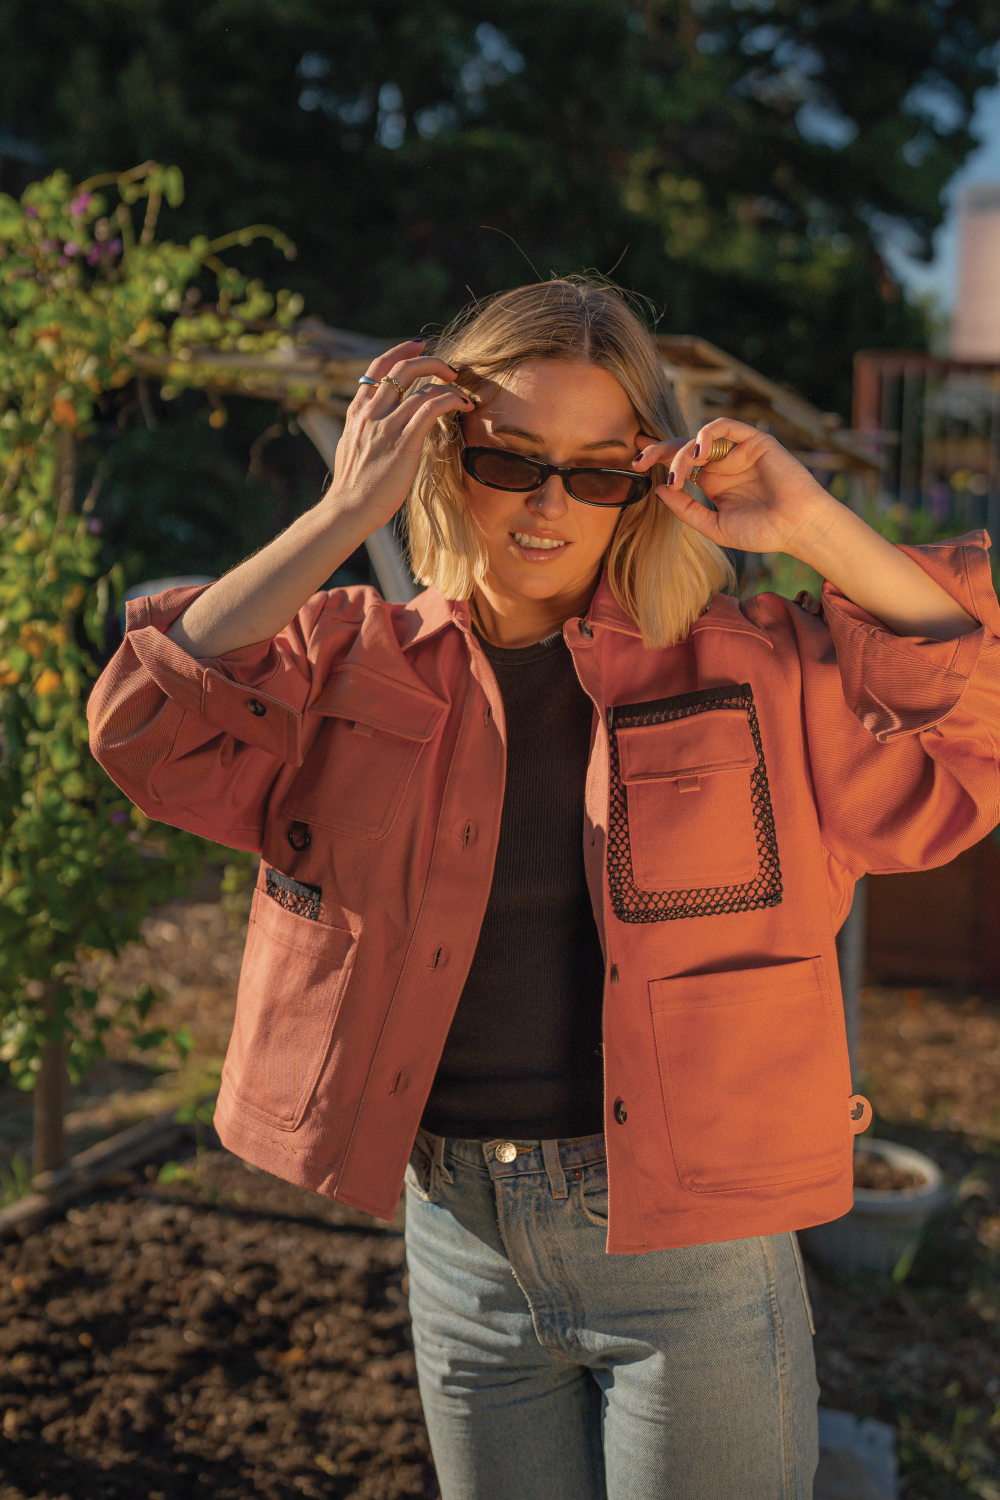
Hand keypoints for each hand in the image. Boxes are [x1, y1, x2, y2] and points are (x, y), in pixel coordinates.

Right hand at [324, 338, 476, 533]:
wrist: (348, 509)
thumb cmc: (353, 487)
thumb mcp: (352, 447)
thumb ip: (366, 429)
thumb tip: (379, 426)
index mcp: (358, 412)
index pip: (377, 368)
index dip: (400, 351)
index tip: (418, 346)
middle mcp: (371, 413)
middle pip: (401, 368)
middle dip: (430, 361)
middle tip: (450, 369)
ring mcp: (387, 427)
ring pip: (421, 386)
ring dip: (448, 384)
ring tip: (463, 394)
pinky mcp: (404, 443)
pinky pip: (430, 408)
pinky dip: (451, 400)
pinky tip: (463, 405)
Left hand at [634, 419, 977, 638]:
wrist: (797, 528)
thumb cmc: (762, 532)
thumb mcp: (714, 526)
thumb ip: (686, 509)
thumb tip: (659, 489)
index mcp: (713, 481)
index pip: (679, 464)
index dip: (656, 459)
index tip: (633, 464)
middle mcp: (723, 462)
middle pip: (683, 446)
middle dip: (659, 449)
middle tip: (639, 458)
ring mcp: (738, 450)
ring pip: (700, 437)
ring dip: (682, 450)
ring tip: (676, 471)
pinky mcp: (754, 440)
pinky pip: (726, 426)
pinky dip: (707, 433)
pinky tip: (697, 452)